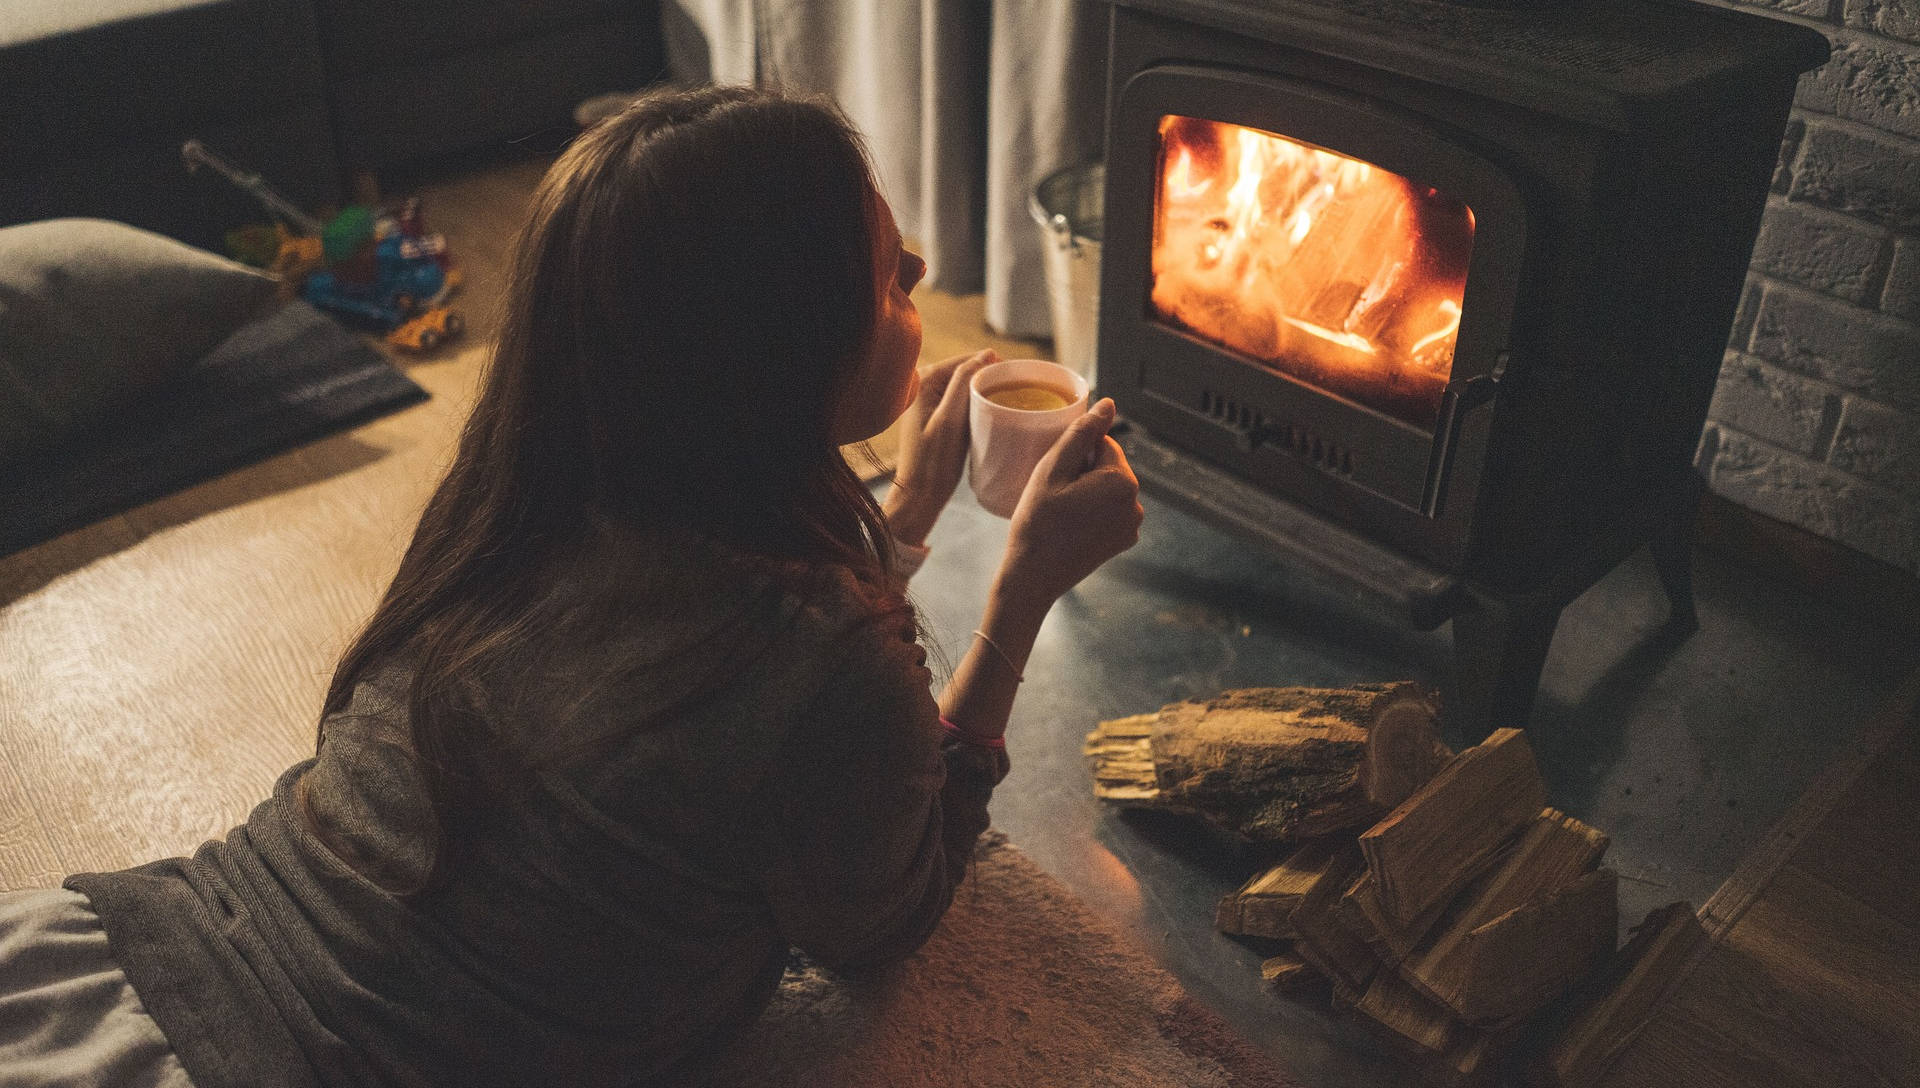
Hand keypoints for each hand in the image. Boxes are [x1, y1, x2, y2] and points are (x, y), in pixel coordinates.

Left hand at [882, 348, 998, 545]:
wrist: (920, 495)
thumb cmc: (934, 461)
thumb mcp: (951, 419)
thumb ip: (964, 382)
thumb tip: (987, 354)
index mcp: (924, 380)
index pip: (965, 361)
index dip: (992, 367)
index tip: (1019, 380)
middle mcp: (922, 385)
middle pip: (965, 372)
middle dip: (989, 380)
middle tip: (1015, 393)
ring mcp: (927, 400)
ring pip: (964, 387)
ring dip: (984, 393)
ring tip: (1006, 403)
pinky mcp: (934, 415)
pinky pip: (960, 401)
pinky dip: (976, 404)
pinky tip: (990, 414)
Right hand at [997, 398, 1142, 603]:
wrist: (1033, 577)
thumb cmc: (1037, 522)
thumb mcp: (1052, 470)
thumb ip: (1082, 433)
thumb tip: (1108, 404)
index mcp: (1122, 481)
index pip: (1102, 444)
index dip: (1075, 454)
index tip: (1055, 475)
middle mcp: (1136, 503)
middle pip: (1108, 466)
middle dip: (1084, 472)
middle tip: (1054, 494)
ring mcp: (1132, 525)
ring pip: (1108, 488)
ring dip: (1087, 490)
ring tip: (1061, 510)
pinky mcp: (1123, 541)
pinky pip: (1110, 511)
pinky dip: (1093, 511)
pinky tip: (1070, 524)